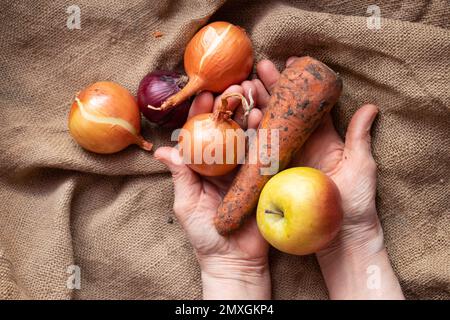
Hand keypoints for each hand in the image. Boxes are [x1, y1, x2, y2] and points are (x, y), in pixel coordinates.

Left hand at [154, 86, 269, 299]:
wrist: (234, 260)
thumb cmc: (205, 234)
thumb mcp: (186, 203)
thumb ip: (179, 175)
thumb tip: (162, 150)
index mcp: (206, 167)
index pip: (203, 134)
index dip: (202, 114)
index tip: (203, 95)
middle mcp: (227, 164)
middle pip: (228, 129)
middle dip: (229, 106)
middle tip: (232, 85)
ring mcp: (247, 169)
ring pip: (248, 135)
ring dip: (248, 112)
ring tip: (249, 93)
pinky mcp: (265, 177)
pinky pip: (265, 152)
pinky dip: (264, 134)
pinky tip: (262, 116)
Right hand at [253, 57, 402, 298]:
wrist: (340, 235)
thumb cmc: (355, 201)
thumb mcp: (361, 165)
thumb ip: (360, 137)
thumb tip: (371, 107)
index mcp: (323, 138)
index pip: (307, 105)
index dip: (297, 85)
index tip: (289, 63)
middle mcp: (301, 145)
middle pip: (283, 111)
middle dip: (270, 88)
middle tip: (258, 68)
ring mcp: (286, 159)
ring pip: (269, 127)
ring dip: (257, 106)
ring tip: (244, 86)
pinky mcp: (274, 175)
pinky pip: (261, 152)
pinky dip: (252, 135)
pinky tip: (245, 119)